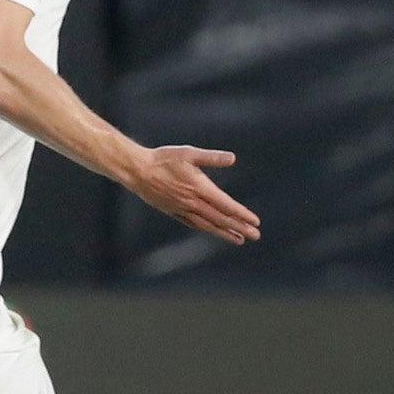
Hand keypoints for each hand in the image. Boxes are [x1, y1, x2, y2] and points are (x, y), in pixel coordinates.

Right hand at [133, 145, 263, 244]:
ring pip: (208, 225)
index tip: (255, 222)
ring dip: (225, 233)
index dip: (242, 214)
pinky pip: (194, 224)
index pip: (226, 205)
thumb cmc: (163, 159)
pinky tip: (214, 232)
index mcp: (199, 188)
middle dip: (240, 227)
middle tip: (256, 236)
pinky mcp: (174, 212)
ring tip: (240, 240)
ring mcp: (183, 209)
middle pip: (220, 219)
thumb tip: (232, 158)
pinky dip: (207, 230)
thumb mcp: (189, 153)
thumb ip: (211, 157)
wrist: (137, 171)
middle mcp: (193, 202)